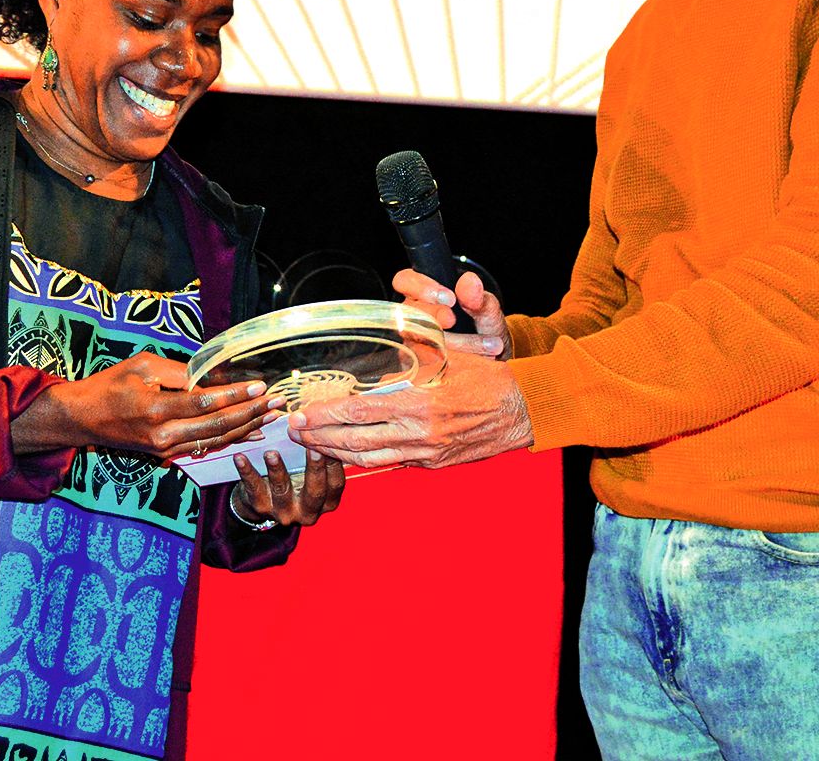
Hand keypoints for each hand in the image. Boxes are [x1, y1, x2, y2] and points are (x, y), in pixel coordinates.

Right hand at [11, 352, 273, 460]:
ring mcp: (166, 449)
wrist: (82, 419)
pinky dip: (230, 439)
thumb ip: (177, 372)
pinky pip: (204, 447)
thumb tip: (208, 376)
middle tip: (277, 402)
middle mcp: (164, 435)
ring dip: (246, 428)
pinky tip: (250, 432)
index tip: (260, 386)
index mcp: (156, 409)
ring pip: (215, 441)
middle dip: (251, 413)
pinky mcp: (166, 454)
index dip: (235, 395)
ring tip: (271, 417)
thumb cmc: (109, 385)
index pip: (205, 402)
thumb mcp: (141, 365)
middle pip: (217, 426)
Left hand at [231, 447, 345, 526]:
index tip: (331, 439)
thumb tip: (326, 424)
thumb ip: (320, 453)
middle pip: (315, 491)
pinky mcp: (261, 507)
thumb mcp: (311, 470)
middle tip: (312, 446)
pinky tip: (240, 457)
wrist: (264, 498)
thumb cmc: (295, 475)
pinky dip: (247, 471)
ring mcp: (284, 511)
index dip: (335, 463)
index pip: (336, 483)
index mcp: (327, 501)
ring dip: (277, 470)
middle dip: (314, 468)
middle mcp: (308, 511)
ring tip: (271, 453)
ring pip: (282, 491)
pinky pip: (253, 488)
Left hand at [288, 350, 532, 469]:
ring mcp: (426, 452)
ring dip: (336, 452)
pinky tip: (348, 453)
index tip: (302, 412)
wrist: (523, 410)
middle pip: (355, 440)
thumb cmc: (486, 376)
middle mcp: (419, 432)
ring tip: (313, 445)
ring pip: (369, 457)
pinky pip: (391, 462)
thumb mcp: (446, 355)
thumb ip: (410, 356)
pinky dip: (365, 458)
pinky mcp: (433, 463)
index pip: (359, 411)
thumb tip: (373, 354)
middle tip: (295, 432)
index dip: (325, 414)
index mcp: (419, 401)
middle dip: (320, 437)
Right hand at [392, 268, 507, 359]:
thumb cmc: (483, 328)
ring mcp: (412, 344)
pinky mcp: (418, 367)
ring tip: (488, 345)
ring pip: (418, 341)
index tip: (449, 298)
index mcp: (424, 295)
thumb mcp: (485, 309)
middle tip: (454, 320)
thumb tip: (469, 280)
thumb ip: (476, 296)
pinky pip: (426, 366)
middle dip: (433, 316)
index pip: (405, 281)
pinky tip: (477, 360)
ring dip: (455, 343)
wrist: (494, 361)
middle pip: (408, 312)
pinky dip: (454, 363)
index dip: (421, 287)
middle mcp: (412, 318)